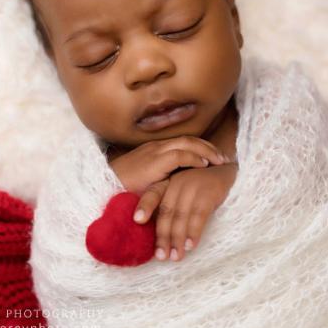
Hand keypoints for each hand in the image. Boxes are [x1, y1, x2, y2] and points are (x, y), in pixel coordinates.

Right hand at [109, 136, 228, 193]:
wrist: (103, 187)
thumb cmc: (122, 188)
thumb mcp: (146, 181)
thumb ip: (161, 179)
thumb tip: (176, 186)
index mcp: (154, 150)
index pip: (182, 142)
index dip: (200, 147)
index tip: (214, 156)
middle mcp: (156, 147)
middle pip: (188, 139)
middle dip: (208, 146)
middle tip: (224, 157)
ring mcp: (155, 152)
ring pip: (187, 143)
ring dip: (206, 151)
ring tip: (220, 160)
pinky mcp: (154, 162)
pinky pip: (180, 155)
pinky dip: (195, 158)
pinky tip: (205, 164)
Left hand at [134, 162, 237, 261]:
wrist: (226, 167)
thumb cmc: (202, 183)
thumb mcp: (183, 189)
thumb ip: (172, 205)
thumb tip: (161, 236)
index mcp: (168, 182)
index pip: (153, 194)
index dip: (145, 206)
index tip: (136, 221)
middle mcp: (178, 183)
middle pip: (166, 212)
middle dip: (163, 236)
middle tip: (162, 257)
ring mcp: (193, 186)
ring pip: (182, 216)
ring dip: (178, 239)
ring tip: (176, 257)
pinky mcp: (209, 192)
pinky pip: (199, 215)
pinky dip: (194, 232)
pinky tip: (191, 245)